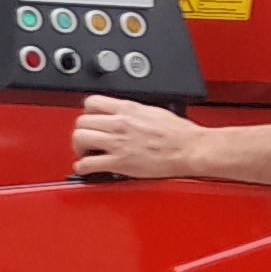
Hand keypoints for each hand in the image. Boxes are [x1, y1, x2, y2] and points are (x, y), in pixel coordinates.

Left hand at [73, 95, 213, 180]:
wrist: (191, 149)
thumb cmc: (181, 134)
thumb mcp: (154, 111)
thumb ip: (134, 112)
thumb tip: (126, 114)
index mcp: (128, 109)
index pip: (92, 102)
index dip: (87, 113)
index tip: (91, 121)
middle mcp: (120, 124)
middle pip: (81, 122)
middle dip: (82, 131)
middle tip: (88, 140)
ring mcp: (118, 143)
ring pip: (79, 138)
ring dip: (79, 148)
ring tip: (86, 153)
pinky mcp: (120, 162)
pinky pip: (88, 163)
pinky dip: (82, 167)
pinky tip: (86, 169)